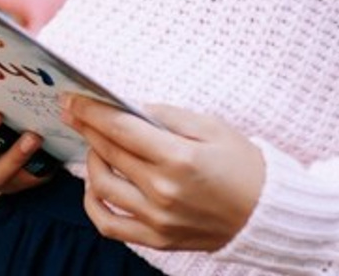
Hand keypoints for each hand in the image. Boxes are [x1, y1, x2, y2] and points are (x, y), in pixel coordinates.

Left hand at [61, 97, 264, 252]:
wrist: (266, 212)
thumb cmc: (241, 163)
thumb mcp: (209, 125)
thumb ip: (166, 114)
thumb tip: (129, 107)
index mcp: (179, 157)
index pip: (120, 129)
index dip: (91, 110)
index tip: (72, 97)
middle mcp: (164, 191)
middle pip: (109, 152)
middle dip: (86, 127)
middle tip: (74, 111)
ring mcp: (159, 219)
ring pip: (103, 185)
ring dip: (91, 159)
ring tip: (96, 144)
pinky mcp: (158, 240)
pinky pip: (110, 225)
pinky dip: (94, 203)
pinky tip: (95, 184)